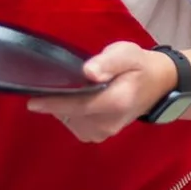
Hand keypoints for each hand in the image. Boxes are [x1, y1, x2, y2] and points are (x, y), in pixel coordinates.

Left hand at [26, 42, 176, 142]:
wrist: (158, 85)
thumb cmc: (139, 66)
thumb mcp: (127, 54)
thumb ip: (107, 62)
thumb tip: (87, 72)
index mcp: (116, 102)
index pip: (79, 105)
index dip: (54, 103)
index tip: (32, 101)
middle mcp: (108, 123)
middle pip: (70, 113)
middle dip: (59, 98)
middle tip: (64, 79)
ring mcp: (103, 132)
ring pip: (69, 120)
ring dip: (64, 105)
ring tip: (74, 88)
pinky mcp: (98, 135)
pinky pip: (74, 124)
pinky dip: (70, 112)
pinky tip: (78, 99)